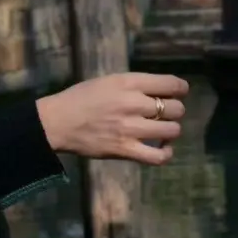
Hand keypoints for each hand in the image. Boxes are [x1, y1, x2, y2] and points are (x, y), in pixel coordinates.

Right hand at [37, 73, 186, 163]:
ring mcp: (130, 129)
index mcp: (129, 83)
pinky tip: (164, 148)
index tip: (179, 93)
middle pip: (175, 108)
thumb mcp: (110, 80)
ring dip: (171, 130)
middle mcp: (133, 104)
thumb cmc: (82, 98)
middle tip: (165, 113)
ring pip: (172, 130)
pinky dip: (166, 153)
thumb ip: (136, 84)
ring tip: (163, 130)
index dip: (181, 89)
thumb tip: (162, 90)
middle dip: (175, 110)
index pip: (172, 84)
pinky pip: (157, 157)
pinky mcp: (125, 150)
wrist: (56, 122)